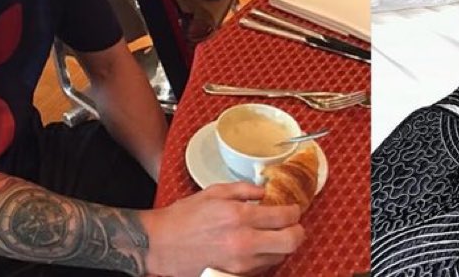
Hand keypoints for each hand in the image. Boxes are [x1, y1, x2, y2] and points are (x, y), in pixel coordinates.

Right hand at [143, 182, 304, 276]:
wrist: (160, 245)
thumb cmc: (183, 218)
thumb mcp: (214, 192)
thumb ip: (244, 190)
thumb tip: (265, 192)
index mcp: (240, 217)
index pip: (285, 217)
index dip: (294, 211)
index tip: (292, 209)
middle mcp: (244, 242)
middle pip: (291, 241)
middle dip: (298, 231)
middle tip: (293, 225)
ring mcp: (241, 263)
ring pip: (280, 257)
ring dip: (281, 245)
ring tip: (272, 235)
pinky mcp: (235, 276)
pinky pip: (263, 267)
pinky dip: (266, 257)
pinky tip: (257, 247)